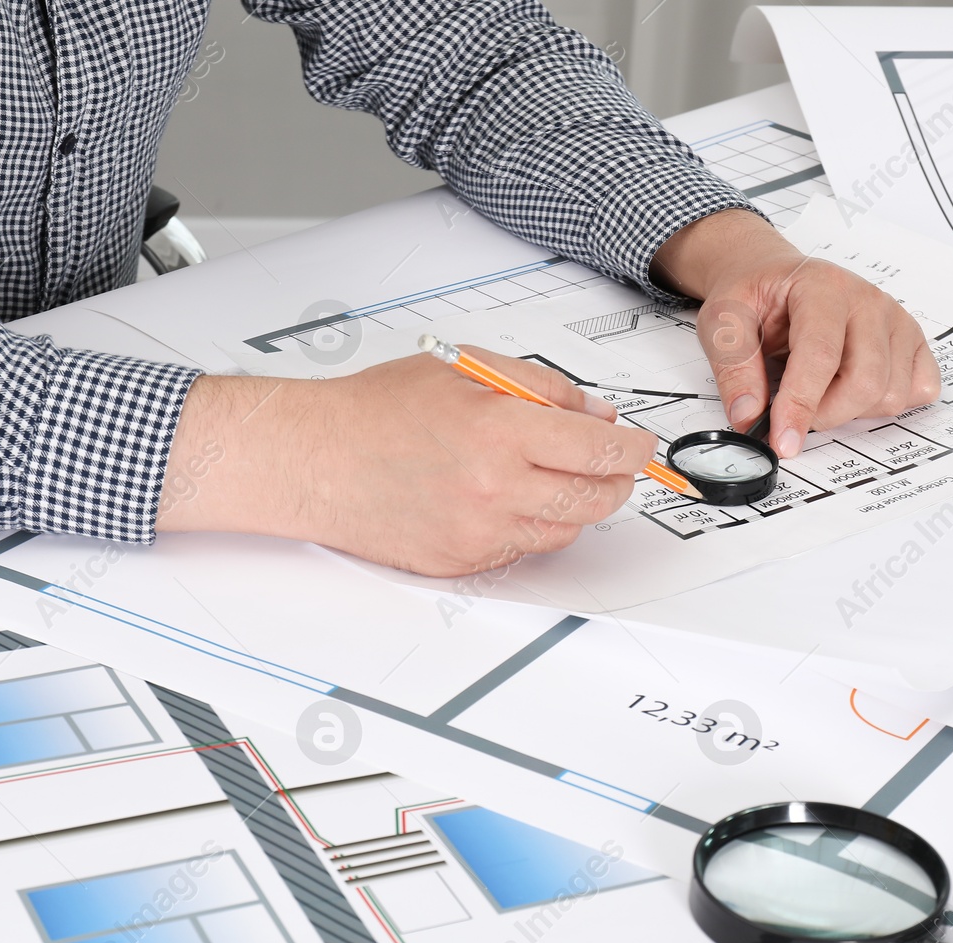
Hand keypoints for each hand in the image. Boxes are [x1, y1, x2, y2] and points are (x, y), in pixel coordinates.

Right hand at [156, 349, 656, 575]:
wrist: (313, 460)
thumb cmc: (375, 411)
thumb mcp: (464, 370)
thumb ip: (539, 388)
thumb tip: (593, 414)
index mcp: (500, 431)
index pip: (601, 451)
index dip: (633, 449)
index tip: (638, 445)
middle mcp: (494, 489)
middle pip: (596, 500)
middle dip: (616, 481)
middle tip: (613, 465)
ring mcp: (479, 533)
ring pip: (564, 530)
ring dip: (574, 504)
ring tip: (553, 475)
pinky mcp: (461, 562)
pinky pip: (522, 549)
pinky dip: (530, 525)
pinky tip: (509, 497)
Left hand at [651, 208, 939, 456]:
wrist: (775, 277)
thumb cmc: (756, 295)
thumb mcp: (723, 320)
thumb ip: (734, 368)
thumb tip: (748, 416)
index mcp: (822, 287)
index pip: (820, 356)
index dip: (800, 406)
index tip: (783, 442)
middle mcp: (868, 301)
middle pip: (865, 383)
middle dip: (824, 415)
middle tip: (791, 412)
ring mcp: (896, 321)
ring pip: (891, 394)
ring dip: (851, 411)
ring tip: (819, 391)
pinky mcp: (911, 342)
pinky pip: (918, 391)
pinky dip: (885, 404)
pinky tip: (852, 389)